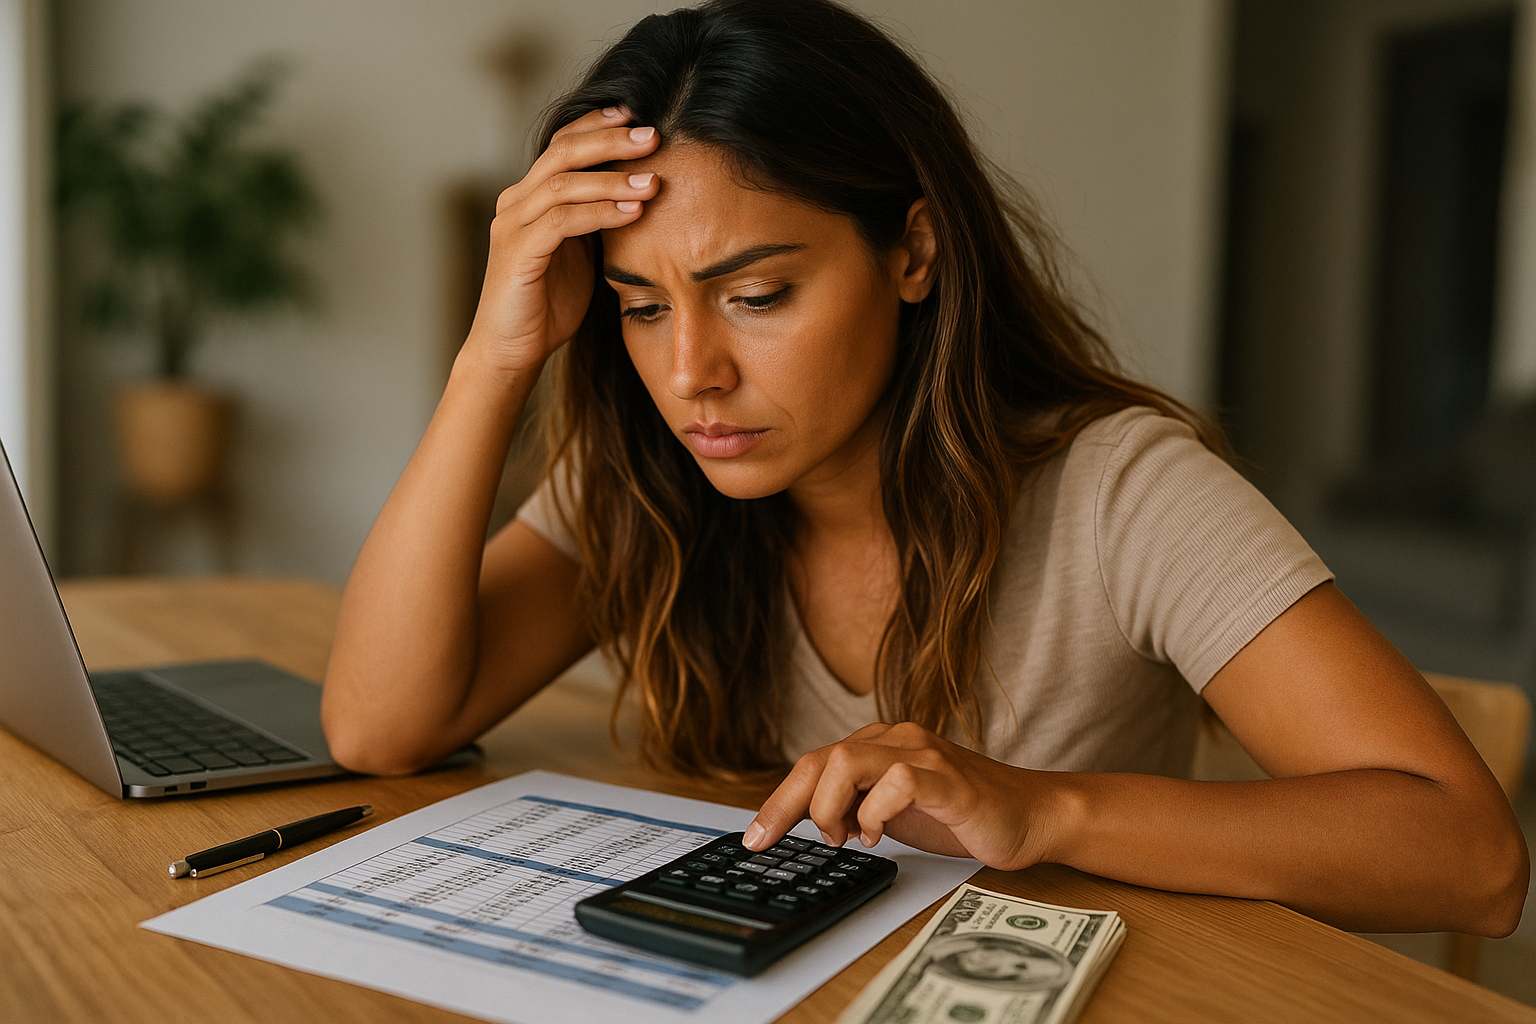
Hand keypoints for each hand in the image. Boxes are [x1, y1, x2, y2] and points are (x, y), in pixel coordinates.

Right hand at [463, 106, 660, 375]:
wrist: (512, 352)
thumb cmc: (548, 306)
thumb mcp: (581, 254)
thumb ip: (598, 221)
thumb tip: (643, 195)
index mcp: (530, 197)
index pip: (562, 144)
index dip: (598, 125)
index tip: (637, 118)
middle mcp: (516, 202)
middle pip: (563, 151)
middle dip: (610, 141)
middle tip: (652, 136)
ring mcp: (513, 225)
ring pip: (564, 183)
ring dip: (613, 179)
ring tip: (653, 181)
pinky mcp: (518, 252)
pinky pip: (562, 221)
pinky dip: (601, 213)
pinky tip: (633, 212)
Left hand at [743, 722, 1064, 869]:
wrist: (1029, 816)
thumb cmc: (961, 814)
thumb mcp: (894, 812)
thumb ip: (855, 808)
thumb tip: (808, 823)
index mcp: (881, 745)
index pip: (816, 763)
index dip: (780, 799)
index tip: (757, 836)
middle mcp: (897, 740)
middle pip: (822, 758)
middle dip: (786, 802)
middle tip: (770, 839)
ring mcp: (923, 755)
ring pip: (848, 759)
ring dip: (830, 805)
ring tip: (842, 837)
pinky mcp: (948, 780)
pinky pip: (897, 780)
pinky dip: (876, 811)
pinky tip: (879, 834)